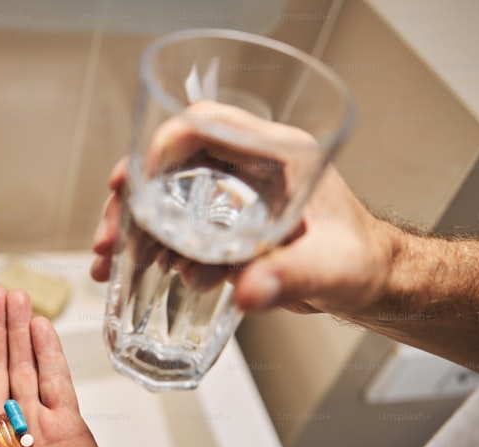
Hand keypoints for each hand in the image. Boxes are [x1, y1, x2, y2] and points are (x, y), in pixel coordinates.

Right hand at [91, 101, 400, 318]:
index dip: (162, 145)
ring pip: (166, 198)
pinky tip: (138, 274)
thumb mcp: (331, 267)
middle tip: (108, 239)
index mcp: (276, 155)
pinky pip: (177, 227)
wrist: (370, 285)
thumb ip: (292, 276)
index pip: (208, 125)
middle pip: (172, 164)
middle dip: (131, 200)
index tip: (132, 180)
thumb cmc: (363, 262)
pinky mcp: (225, 227)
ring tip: (107, 263)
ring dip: (132, 228)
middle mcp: (248, 169)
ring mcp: (233, 198)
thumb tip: (249, 290)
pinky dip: (151, 248)